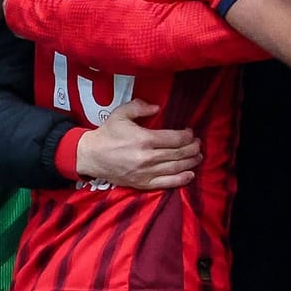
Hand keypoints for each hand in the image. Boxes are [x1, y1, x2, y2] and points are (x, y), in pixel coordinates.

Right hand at [76, 98, 202, 189]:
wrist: (91, 156)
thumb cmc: (108, 133)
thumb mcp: (121, 114)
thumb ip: (140, 107)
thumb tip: (157, 108)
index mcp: (144, 139)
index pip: (174, 139)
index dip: (187, 136)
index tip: (190, 132)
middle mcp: (147, 158)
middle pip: (178, 154)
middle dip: (192, 148)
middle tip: (198, 144)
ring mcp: (145, 173)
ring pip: (175, 168)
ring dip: (191, 162)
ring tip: (198, 156)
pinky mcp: (142, 184)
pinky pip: (166, 183)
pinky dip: (181, 180)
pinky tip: (190, 175)